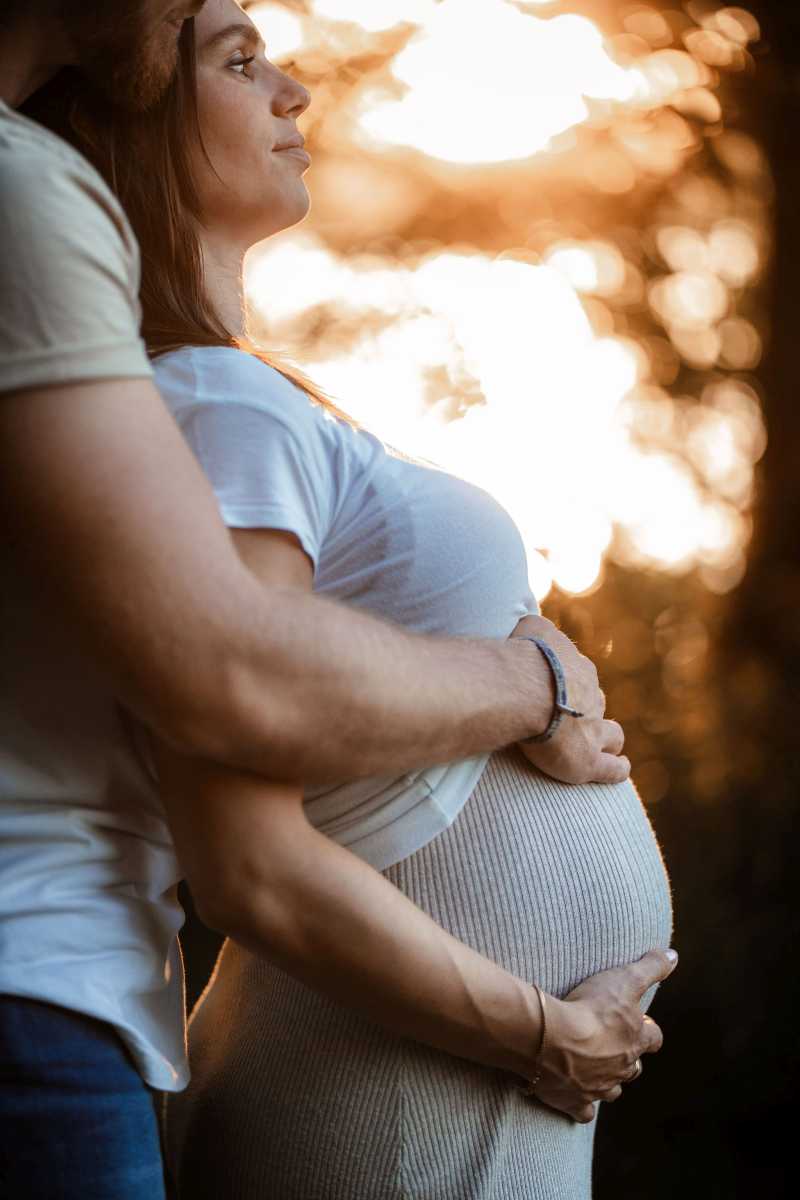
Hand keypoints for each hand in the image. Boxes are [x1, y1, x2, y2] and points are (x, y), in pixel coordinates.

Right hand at [510, 615, 629, 785]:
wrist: (526, 688)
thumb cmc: (525, 656)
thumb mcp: (532, 627)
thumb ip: (539, 628)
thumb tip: (536, 624)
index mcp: (579, 670)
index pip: (579, 676)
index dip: (570, 684)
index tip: (559, 689)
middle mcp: (591, 698)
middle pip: (597, 704)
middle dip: (589, 711)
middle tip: (573, 719)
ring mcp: (593, 730)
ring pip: (612, 734)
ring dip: (608, 739)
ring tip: (605, 747)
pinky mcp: (587, 760)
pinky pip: (612, 769)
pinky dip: (617, 768)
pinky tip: (620, 768)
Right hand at [530, 949, 677, 1122]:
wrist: (552, 1039)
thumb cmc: (591, 1008)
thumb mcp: (624, 979)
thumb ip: (651, 967)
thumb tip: (674, 956)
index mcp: (635, 1041)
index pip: (654, 1039)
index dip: (649, 1031)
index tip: (640, 1023)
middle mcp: (622, 1069)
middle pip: (634, 1068)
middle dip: (627, 1057)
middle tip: (612, 1043)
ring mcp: (599, 1088)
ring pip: (612, 1090)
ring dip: (607, 1080)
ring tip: (594, 1068)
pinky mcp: (575, 1102)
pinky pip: (584, 1111)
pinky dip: (582, 1105)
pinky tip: (576, 1097)